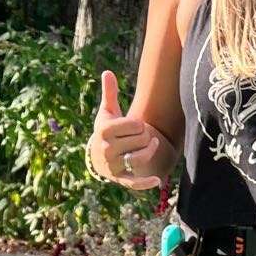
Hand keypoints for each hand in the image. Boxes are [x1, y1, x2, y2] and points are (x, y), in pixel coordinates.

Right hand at [89, 70, 163, 190]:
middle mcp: (106, 150)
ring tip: (151, 145)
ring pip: (141, 157)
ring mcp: (113, 166)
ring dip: (149, 150)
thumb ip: (109, 93)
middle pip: (141, 140)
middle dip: (144, 137)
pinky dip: (145, 183)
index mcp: (104, 131)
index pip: (134, 125)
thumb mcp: (107, 113)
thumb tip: (107, 72)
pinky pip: (134, 183)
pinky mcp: (120, 180)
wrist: (97, 157)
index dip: (139, 124)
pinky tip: (157, 181)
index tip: (134, 126)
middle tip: (138, 137)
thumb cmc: (106, 131)